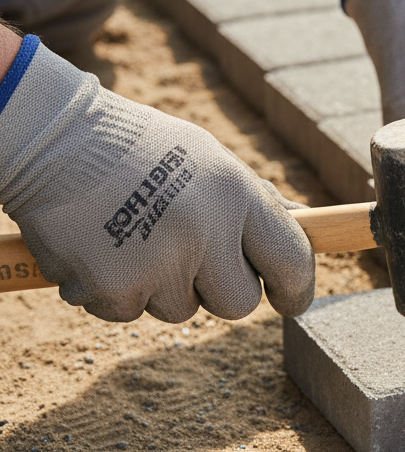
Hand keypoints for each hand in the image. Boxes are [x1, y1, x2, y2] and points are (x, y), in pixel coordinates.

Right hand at [0, 38, 313, 321]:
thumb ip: (255, 202)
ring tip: (133, 234)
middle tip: (191, 258)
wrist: (49, 138)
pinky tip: (101, 246)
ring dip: (161, 286)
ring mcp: (157, 264)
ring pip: (180, 310)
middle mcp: (204, 231)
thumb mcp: (210, 160)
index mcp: (235, 194)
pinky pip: (130, 312)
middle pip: (239, 303)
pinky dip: (116, 290)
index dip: (297, 289)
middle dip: (220, 291)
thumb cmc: (139, 149)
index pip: (292, 260)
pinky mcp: (113, 290)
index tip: (292, 300)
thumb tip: (307, 227)